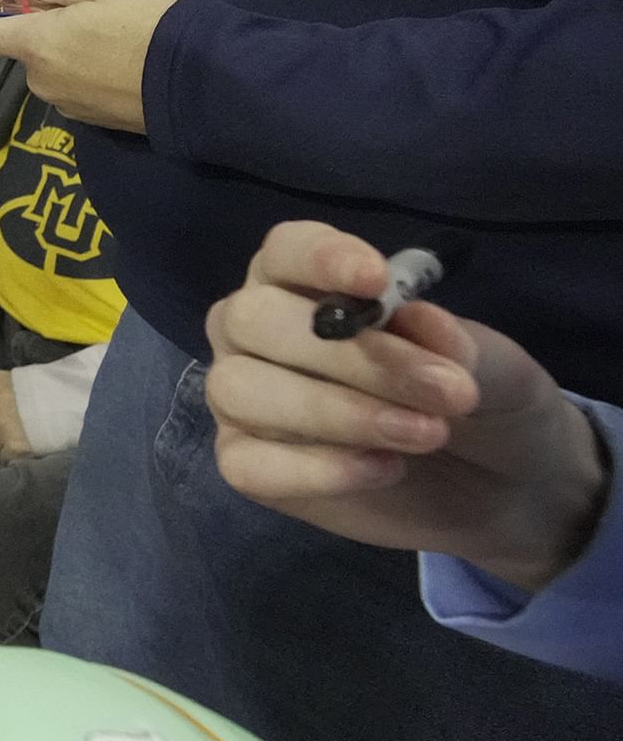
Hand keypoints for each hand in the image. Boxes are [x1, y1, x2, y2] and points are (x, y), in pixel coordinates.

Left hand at [0, 0, 189, 133]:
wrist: (203, 81)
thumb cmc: (149, 22)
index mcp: (35, 45)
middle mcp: (41, 80)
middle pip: (26, 50)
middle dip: (47, 31)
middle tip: (90, 12)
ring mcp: (67, 105)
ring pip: (54, 70)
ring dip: (72, 52)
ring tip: (117, 36)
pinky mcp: (94, 122)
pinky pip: (79, 89)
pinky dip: (92, 75)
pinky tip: (126, 62)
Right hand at [206, 222, 610, 592]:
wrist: (496, 490)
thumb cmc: (481, 403)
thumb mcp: (498, 370)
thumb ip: (460, 344)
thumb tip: (418, 317)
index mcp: (304, 283)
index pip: (286, 250)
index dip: (320, 258)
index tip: (378, 281)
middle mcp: (256, 332)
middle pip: (254, 320)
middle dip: (348, 356)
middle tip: (443, 393)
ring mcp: (242, 398)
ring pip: (242, 390)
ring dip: (338, 414)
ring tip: (424, 436)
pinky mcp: (247, 464)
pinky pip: (249, 464)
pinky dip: (317, 469)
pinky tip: (384, 469)